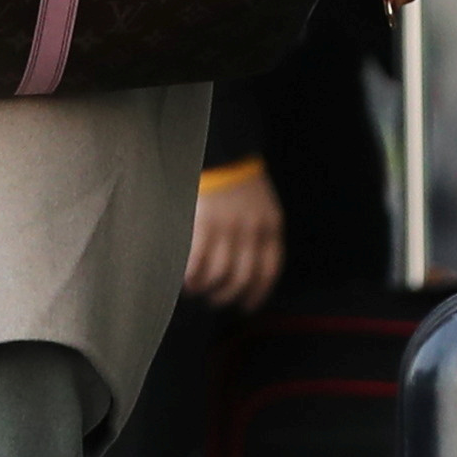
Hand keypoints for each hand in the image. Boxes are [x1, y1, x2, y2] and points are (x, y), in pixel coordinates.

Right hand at [184, 168, 282, 310]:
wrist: (222, 149)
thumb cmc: (238, 179)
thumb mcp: (260, 205)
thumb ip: (257, 233)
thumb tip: (244, 268)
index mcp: (270, 226)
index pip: (268, 272)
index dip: (256, 294)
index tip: (246, 307)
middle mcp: (252, 231)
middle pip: (242, 279)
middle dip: (227, 296)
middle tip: (214, 300)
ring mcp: (228, 228)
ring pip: (219, 275)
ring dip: (207, 290)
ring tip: (196, 291)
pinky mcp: (204, 224)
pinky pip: (198, 263)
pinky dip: (192, 277)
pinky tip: (186, 281)